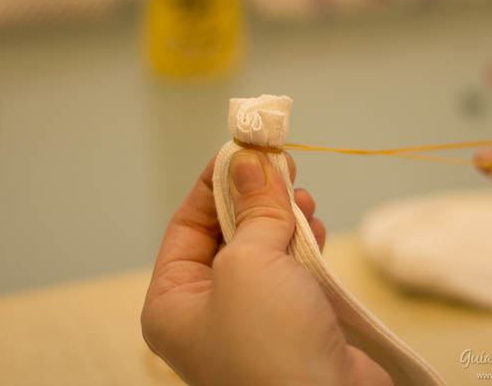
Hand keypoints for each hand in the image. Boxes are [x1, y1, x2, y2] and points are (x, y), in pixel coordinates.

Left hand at [141, 149, 391, 385]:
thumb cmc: (269, 342)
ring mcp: (253, 317)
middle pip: (228, 233)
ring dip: (284, 217)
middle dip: (256, 197)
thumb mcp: (250, 264)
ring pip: (265, 248)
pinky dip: (304, 243)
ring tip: (303, 197)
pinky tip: (316, 226)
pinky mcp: (293, 320)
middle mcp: (208, 310)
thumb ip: (253, 209)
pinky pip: (292, 269)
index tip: (244, 148)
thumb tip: (249, 157)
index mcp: (175, 301)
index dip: (215, 183)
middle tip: (283, 164)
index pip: (188, 224)